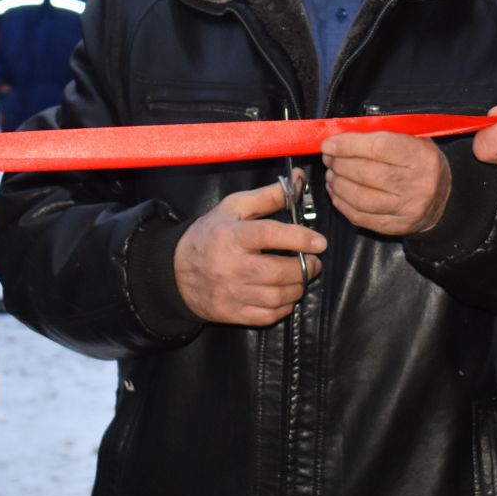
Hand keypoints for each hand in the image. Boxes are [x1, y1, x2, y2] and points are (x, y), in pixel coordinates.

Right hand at [174, 179, 324, 325]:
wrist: (176, 271)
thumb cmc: (211, 234)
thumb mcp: (234, 208)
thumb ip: (269, 196)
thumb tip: (299, 179)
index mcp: (231, 235)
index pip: (270, 235)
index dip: (299, 238)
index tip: (319, 242)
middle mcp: (230, 265)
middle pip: (278, 272)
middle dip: (306, 268)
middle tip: (314, 262)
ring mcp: (230, 292)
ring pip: (277, 296)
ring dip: (298, 288)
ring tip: (301, 277)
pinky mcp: (231, 313)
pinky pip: (267, 316)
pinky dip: (284, 307)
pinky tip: (285, 295)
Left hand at [320, 131, 450, 234]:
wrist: (445, 199)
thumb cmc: (421, 163)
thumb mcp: (414, 140)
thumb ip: (383, 134)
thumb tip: (343, 135)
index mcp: (421, 157)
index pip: (378, 148)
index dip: (348, 145)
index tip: (329, 143)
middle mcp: (416, 185)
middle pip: (366, 173)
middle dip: (339, 164)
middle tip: (329, 158)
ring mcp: (406, 209)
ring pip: (360, 198)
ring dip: (337, 184)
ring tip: (331, 174)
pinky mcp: (395, 227)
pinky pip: (359, 216)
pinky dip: (342, 203)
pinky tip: (337, 192)